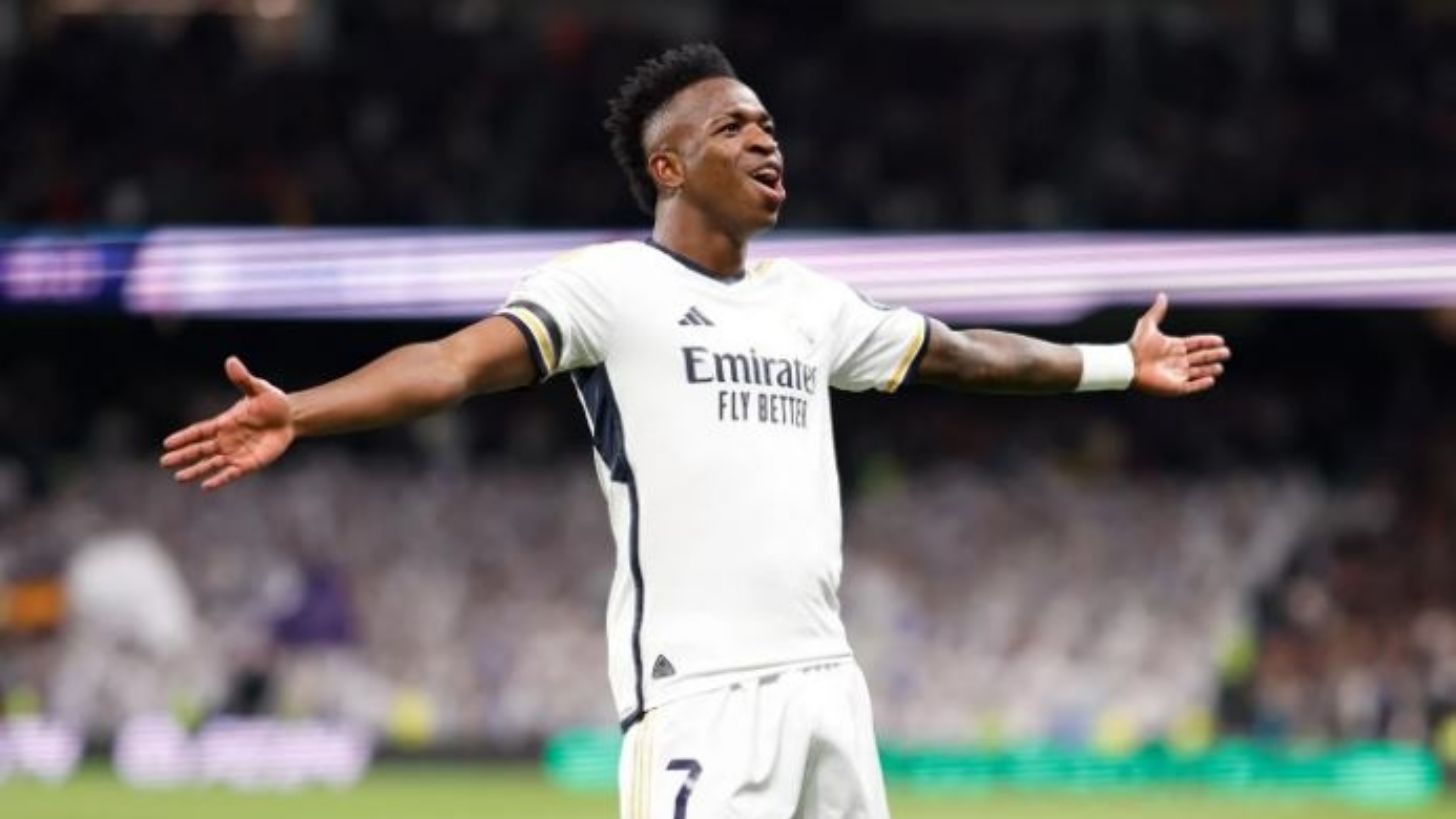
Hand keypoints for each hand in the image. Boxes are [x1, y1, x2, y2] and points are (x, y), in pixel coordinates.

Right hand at [160, 356, 294, 489]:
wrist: (291, 417)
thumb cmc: (272, 403)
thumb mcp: (258, 389)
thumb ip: (243, 380)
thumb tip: (231, 361)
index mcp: (224, 423)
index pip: (199, 431)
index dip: (184, 437)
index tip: (167, 443)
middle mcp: (225, 440)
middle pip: (199, 450)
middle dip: (182, 456)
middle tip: (164, 463)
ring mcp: (236, 453)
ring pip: (211, 464)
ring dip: (196, 471)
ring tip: (179, 478)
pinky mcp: (249, 463)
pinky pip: (231, 473)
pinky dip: (219, 479)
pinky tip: (206, 486)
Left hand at [1129, 293, 1230, 396]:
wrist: (1128, 364)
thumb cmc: (1136, 345)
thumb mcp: (1148, 324)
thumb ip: (1157, 311)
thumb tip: (1162, 295)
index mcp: (1175, 347)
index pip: (1197, 344)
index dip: (1208, 342)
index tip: (1220, 340)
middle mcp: (1178, 360)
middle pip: (1201, 358)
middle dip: (1214, 355)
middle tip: (1226, 353)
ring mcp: (1177, 374)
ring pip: (1198, 372)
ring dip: (1210, 370)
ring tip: (1219, 367)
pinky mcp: (1174, 387)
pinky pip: (1191, 387)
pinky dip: (1201, 384)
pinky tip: (1211, 380)